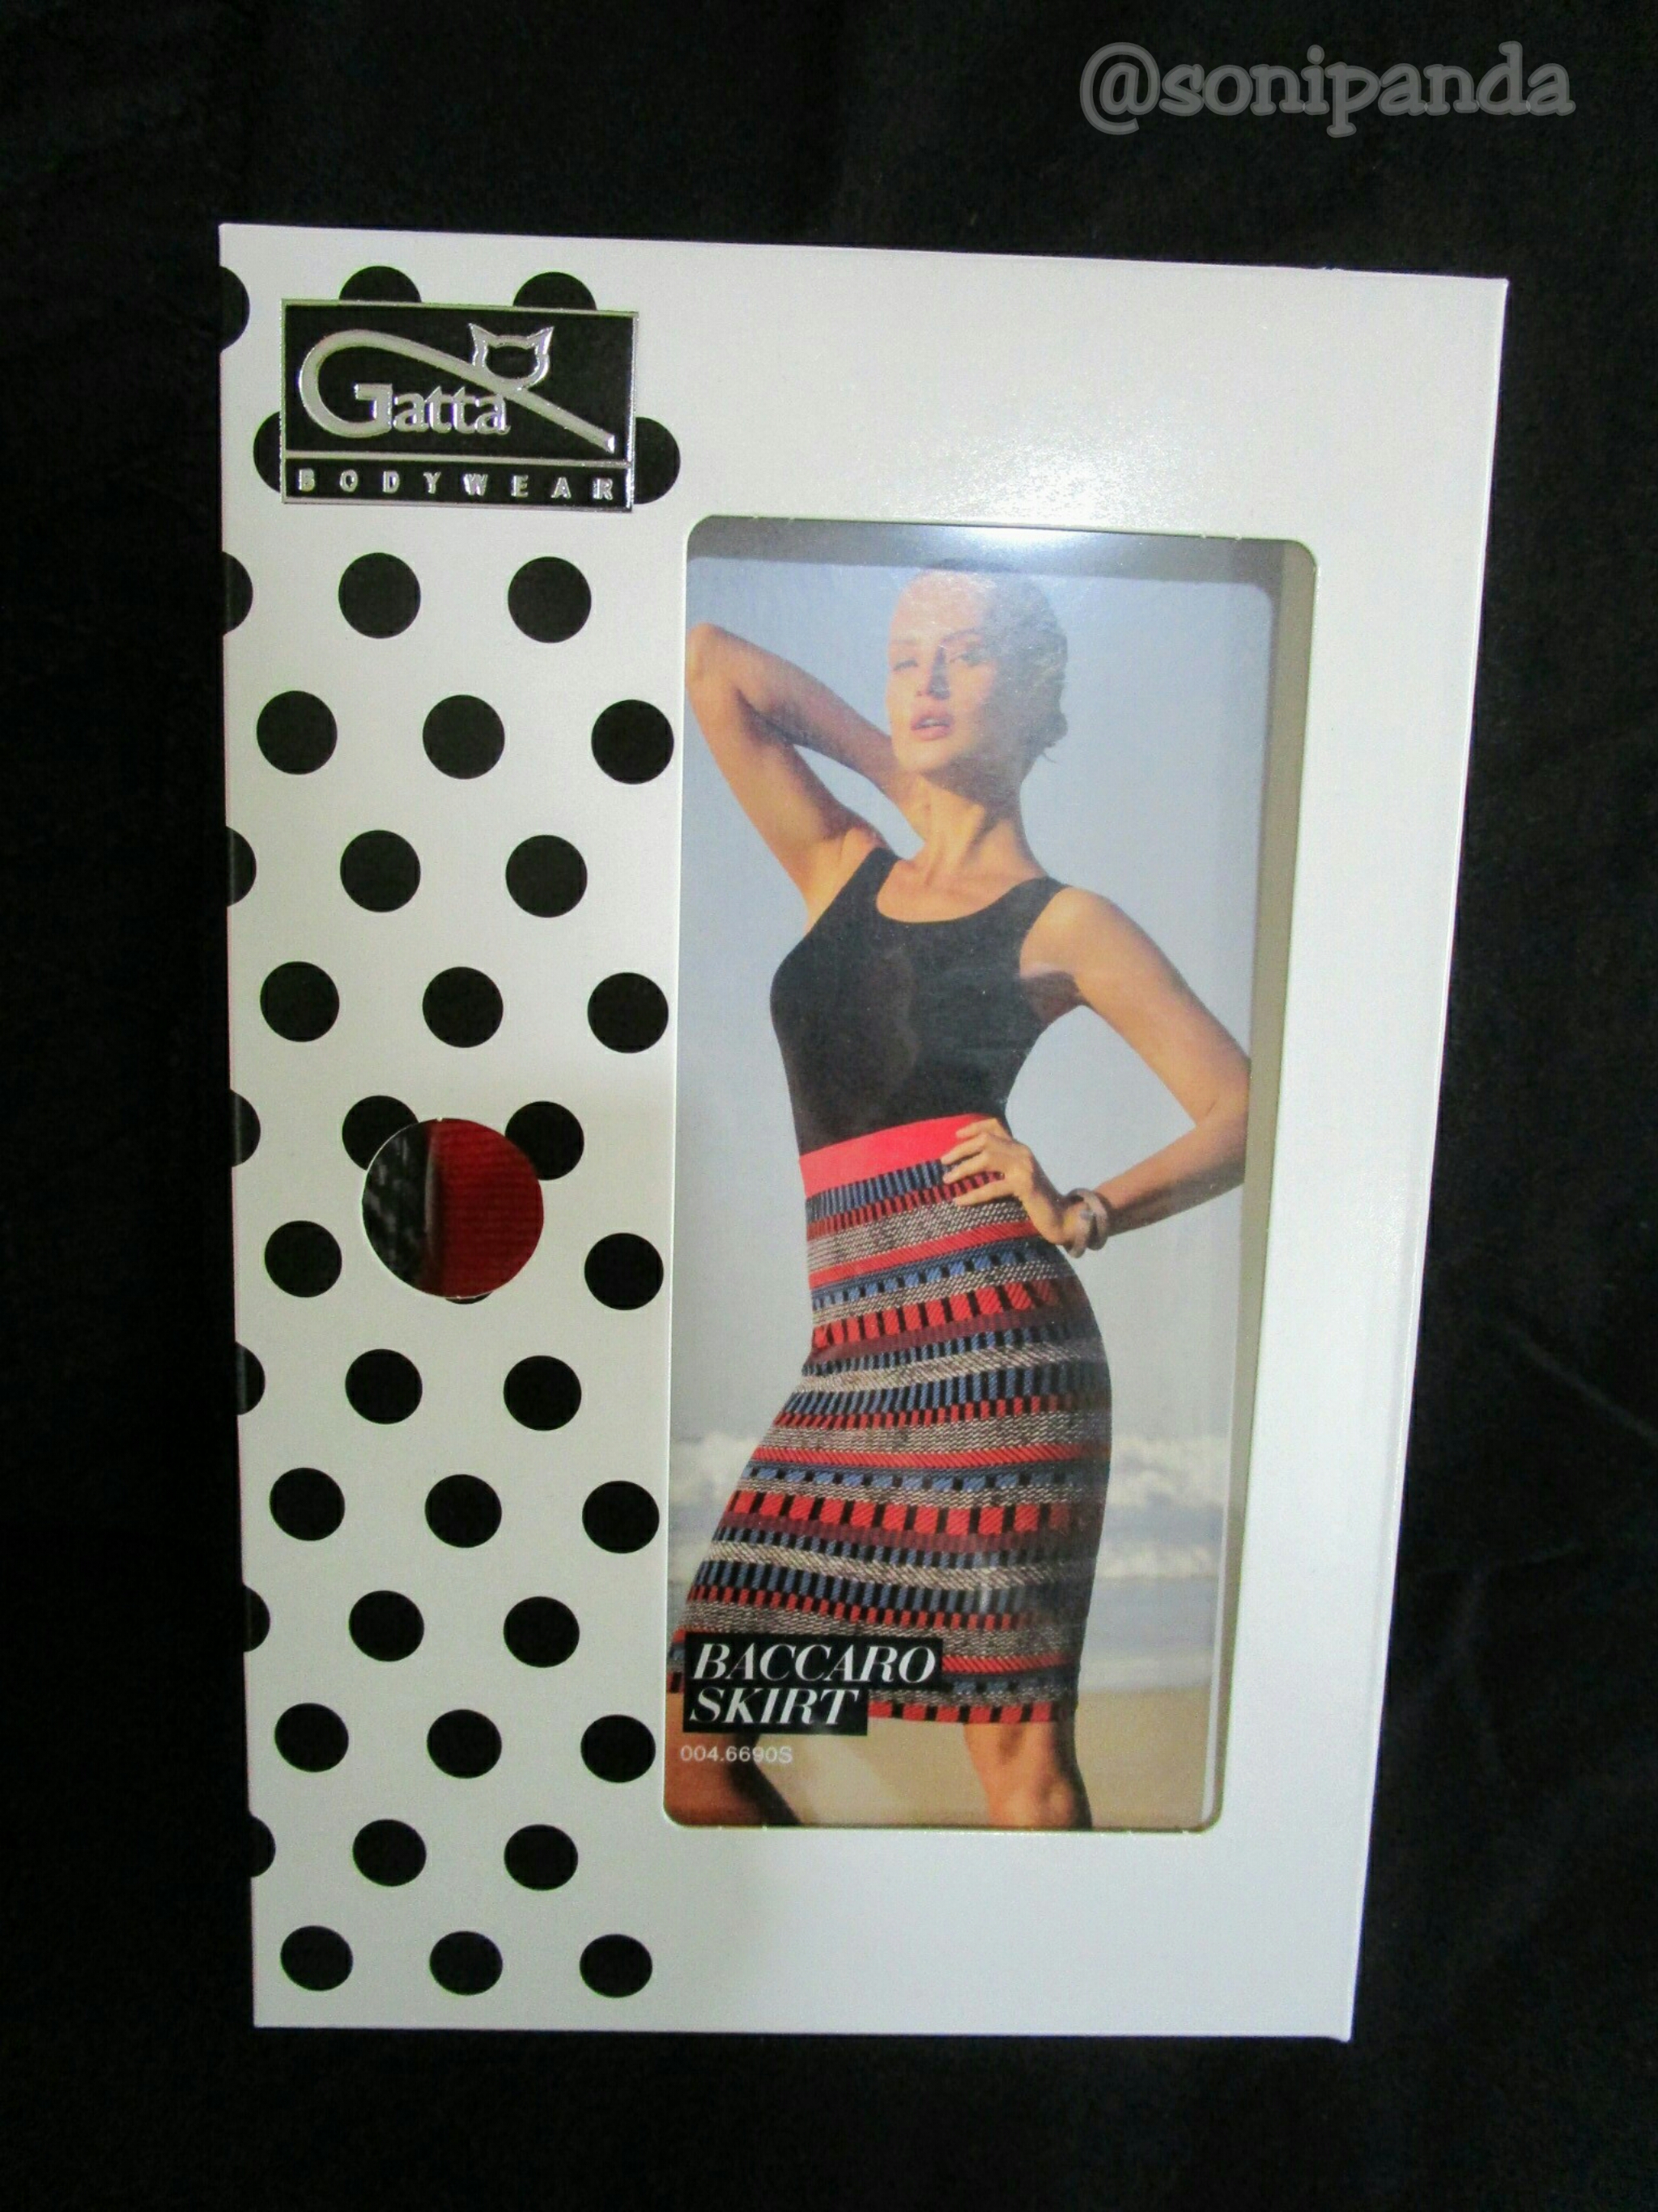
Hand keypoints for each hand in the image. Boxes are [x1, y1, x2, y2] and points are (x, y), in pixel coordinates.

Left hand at [940, 1118, 1074, 1244]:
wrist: (1061, 1217)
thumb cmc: (1035, 1200)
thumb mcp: (1018, 1177)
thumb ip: (1002, 1167)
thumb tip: (970, 1166)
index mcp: (1020, 1148)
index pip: (996, 1126)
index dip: (974, 1127)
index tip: (956, 1135)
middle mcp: (1023, 1152)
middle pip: (986, 1140)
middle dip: (961, 1149)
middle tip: (943, 1161)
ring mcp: (1025, 1167)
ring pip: (987, 1159)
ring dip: (963, 1169)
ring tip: (947, 1180)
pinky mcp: (1025, 1185)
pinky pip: (993, 1187)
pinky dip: (973, 1194)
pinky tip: (960, 1201)